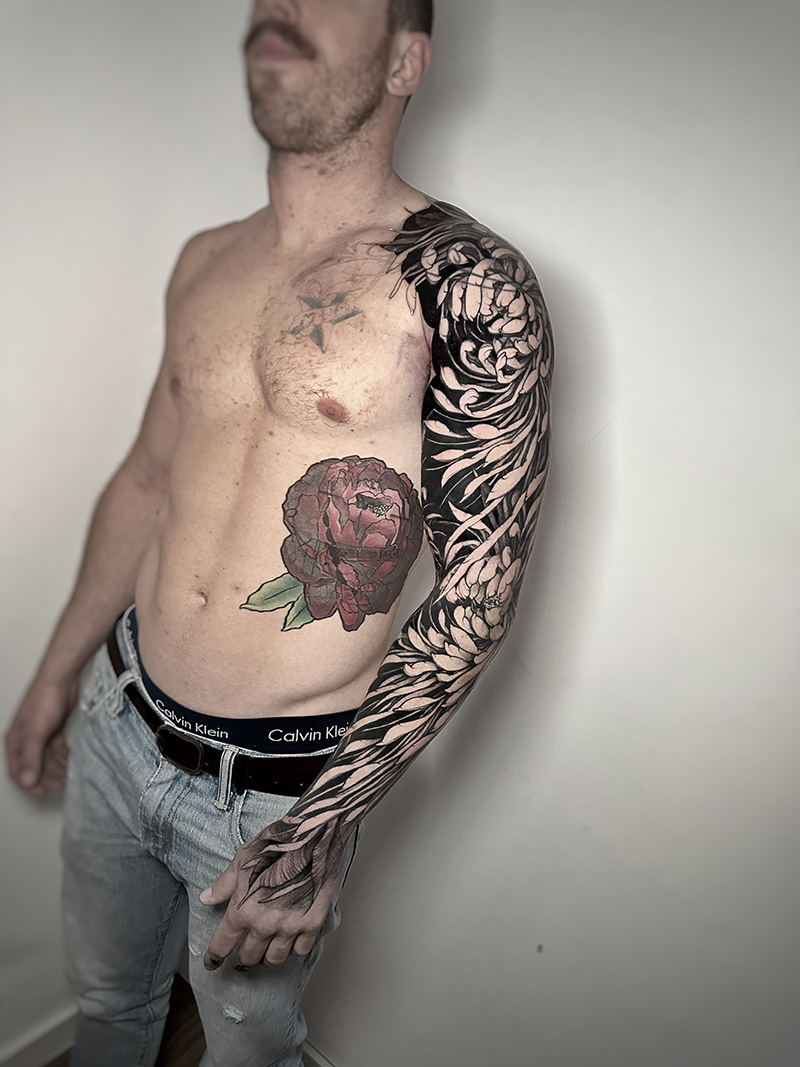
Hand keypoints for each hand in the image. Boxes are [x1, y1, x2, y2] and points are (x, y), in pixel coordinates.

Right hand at [4, 675, 75, 794]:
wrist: (61, 679)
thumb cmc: (43, 702)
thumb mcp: (35, 733)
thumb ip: (31, 759)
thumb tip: (27, 781)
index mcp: (15, 741)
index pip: (16, 771)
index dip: (28, 784)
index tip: (43, 792)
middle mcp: (25, 739)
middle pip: (34, 766)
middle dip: (46, 777)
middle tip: (62, 784)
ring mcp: (40, 733)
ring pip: (47, 757)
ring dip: (57, 766)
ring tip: (70, 772)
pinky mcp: (54, 727)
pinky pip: (56, 746)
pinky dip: (63, 753)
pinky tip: (72, 754)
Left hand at [200, 818, 344, 969]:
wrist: (311, 836)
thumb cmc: (277, 843)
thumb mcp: (242, 859)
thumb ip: (224, 884)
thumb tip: (207, 898)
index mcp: (243, 908)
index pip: (223, 943)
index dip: (215, 956)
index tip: (213, 963)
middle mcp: (265, 923)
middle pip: (249, 956)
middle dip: (242, 961)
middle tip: (241, 961)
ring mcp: (290, 925)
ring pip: (275, 958)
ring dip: (267, 959)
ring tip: (265, 955)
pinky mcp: (312, 922)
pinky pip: (301, 950)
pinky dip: (293, 950)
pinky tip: (290, 944)